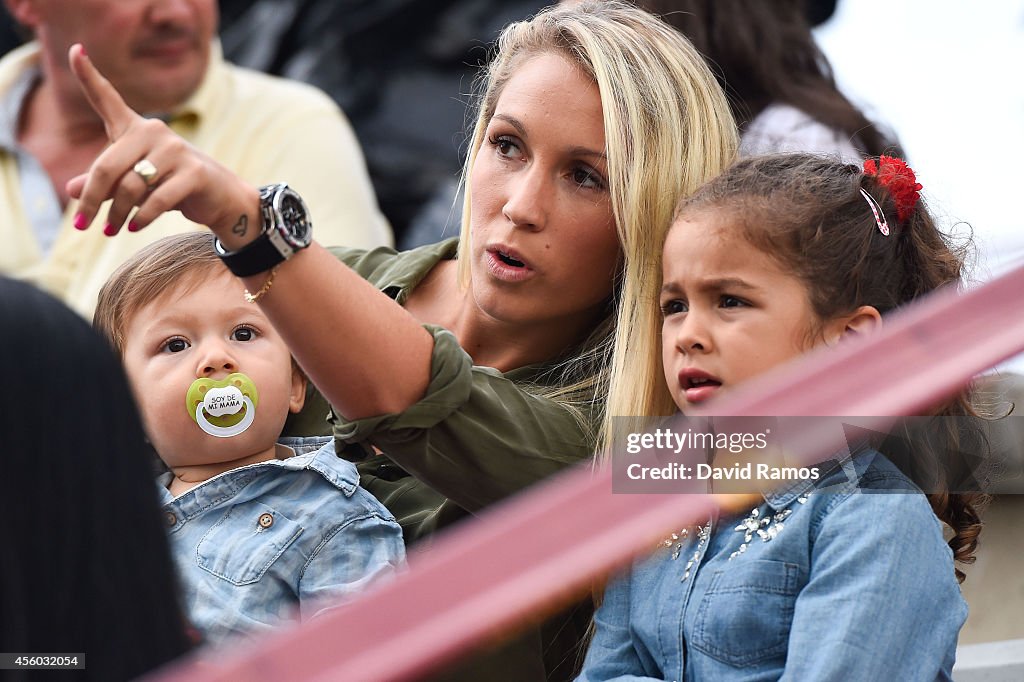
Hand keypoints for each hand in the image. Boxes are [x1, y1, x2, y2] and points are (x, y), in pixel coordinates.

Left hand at [65, 43, 258, 244]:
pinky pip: (157, 198)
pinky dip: (141, 217)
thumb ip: (104, 184)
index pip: (108, 98)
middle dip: (92, 199)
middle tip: (81, 224)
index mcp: (137, 129)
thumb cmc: (174, 186)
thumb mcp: (135, 184)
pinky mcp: (194, 173)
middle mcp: (155, 132)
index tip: (75, 51)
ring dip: (116, 213)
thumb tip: (71, 190)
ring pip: (131, 186)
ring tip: (111, 229)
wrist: (222, 199)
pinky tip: (133, 227)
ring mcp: (176, 151)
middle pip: (108, 165)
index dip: (89, 74)